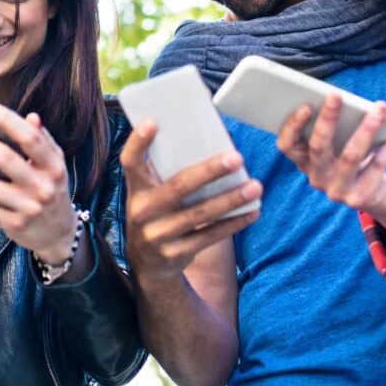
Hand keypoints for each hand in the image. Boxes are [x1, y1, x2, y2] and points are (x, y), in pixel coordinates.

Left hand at [0, 102, 77, 264]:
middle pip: (5, 159)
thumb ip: (43, 140)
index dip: (7, 120)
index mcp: (54, 166)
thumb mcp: (55, 164)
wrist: (59, 233)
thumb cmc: (51, 190)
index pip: (30, 138)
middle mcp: (43, 186)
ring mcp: (28, 207)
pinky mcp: (14, 224)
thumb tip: (31, 117)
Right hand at [121, 120, 260, 280]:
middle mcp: (142, 211)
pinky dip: (233, 223)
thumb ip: (167, 171)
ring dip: (231, 199)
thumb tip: (210, 141)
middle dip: (210, 172)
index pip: (130, 162)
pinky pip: (209, 236)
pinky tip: (252, 211)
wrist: (146, 262)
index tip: (152, 122)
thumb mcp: (150, 192)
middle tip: (237, 158)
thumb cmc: (157, 211)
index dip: (138, 142)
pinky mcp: (175, 253)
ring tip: (255, 186)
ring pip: (199, 213)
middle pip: (178, 187)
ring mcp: (158, 234)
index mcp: (136, 188)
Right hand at [276, 94, 385, 217]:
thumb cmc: (356, 162)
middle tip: (336, 95)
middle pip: (318, 147)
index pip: (287, 146)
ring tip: (380, 107)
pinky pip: (376, 166)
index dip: (293, 126)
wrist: (378, 198)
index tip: (306, 105)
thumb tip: (345, 103)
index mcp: (305, 163)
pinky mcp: (361, 198)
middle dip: (327, 119)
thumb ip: (335, 131)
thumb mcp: (339, 148)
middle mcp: (317, 179)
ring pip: (350, 155)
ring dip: (367, 128)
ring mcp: (337, 191)